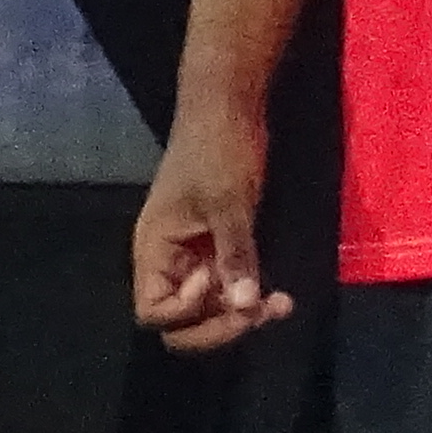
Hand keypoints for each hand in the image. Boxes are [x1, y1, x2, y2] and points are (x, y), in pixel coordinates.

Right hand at [134, 95, 292, 349]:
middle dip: (217, 325)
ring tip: (278, 305)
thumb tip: (244, 306)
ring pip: (209, 310)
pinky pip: (228, 288)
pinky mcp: (218, 248)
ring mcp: (194, 256)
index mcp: (154, 249)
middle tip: (258, 312)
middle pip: (180, 322)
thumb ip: (235, 255)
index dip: (186, 314)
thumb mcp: (228, 202)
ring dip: (240, 314)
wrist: (229, 106)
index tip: (217, 286)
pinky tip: (279, 297)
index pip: (152, 312)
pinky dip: (250, 297)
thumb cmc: (218, 148)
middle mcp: (169, 261)